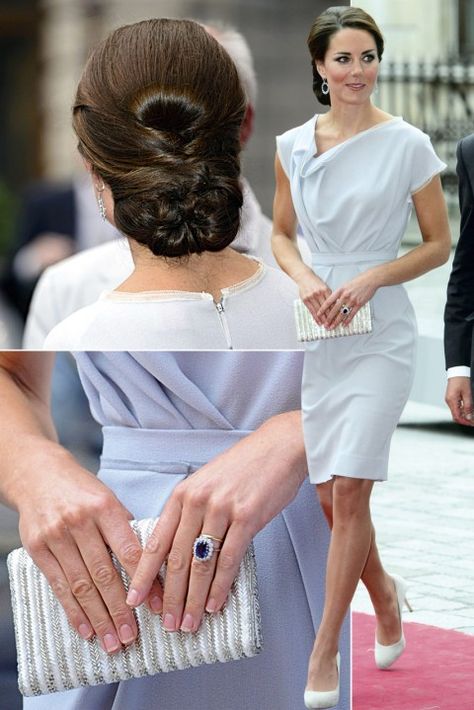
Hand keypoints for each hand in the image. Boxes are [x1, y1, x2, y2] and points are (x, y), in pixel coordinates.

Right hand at [17, 444, 142, 652]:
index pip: (130, 550)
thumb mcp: (110, 499)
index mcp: (105, 507)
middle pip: (104, 574)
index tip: (157, 606)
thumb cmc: (83, 491)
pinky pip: (59, 586)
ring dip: (99, 617)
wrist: (40, 475)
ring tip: (112, 640)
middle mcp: (80, 522)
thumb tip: (153, 568)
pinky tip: (86, 629)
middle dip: (120, 609)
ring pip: (81, 585)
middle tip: (132, 635)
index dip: (145, 582)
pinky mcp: (38, 548)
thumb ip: (126, 530)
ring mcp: (57, 536)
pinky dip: (74, 611)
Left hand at [127, 411, 306, 633]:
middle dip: (170, 597)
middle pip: (176, 559)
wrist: (278, 448)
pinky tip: (215, 604)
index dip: (144, 574)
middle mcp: (197, 502)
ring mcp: (221, 509)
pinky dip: (220, 586)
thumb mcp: (206, 483)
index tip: (134, 599)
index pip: (156, 541)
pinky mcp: (247, 517)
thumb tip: (178, 551)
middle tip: (167, 624)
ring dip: (194, 599)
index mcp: (182, 494)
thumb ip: (190, 512)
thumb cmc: (243, 467)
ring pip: (201, 564)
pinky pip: (229, 560)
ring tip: (189, 623)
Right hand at [295, 268, 331, 324]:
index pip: (332, 303)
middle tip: (333, 324)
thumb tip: (335, 305)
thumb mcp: (324, 286)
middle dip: (330, 317)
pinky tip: (318, 322)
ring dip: (323, 319)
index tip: (338, 318)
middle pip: (326, 308)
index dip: (335, 312)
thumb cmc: (315, 282)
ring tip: (326, 325)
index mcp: (325, 290)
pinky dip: (315, 317)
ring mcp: (311, 297)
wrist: (304, 277)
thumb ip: (329, 296)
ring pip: (319, 311)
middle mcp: (319, 293)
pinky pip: (311, 311)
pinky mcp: (306, 300)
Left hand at [318, 270, 378, 328]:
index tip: (318, 314)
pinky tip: (344, 324)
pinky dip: (347, 320)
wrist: (370, 280)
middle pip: (334, 309)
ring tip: (332, 327)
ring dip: (336, 322)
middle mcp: (345, 296)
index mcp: (340, 290)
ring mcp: (352, 300)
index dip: (323, 308)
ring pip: (342, 313)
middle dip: (329, 318)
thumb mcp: (345, 285)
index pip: (329, 301)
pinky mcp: (359, 304)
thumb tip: (334, 301)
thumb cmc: (358, 281)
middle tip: (325, 324)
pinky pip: (352, 314)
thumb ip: (339, 293)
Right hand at [445, 376, 473, 425]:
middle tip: (472, 421)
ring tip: (471, 415)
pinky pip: (456, 407)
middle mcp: (449, 401)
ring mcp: (449, 400)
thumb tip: (469, 416)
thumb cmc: (461, 380)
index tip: (471, 423)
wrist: (457, 372)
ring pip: (456, 412)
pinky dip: (462, 410)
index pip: (457, 416)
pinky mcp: (451, 398)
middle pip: (455, 416)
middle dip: (464, 420)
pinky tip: (467, 409)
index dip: (465, 422)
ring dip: (464, 415)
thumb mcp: (467, 394)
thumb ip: (468, 406)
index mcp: (452, 400)